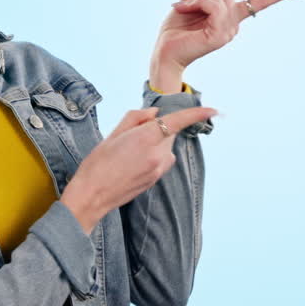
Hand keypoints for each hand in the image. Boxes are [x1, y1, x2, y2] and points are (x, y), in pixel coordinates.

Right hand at [60, 105, 218, 233]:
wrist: (92, 196)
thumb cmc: (97, 163)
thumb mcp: (112, 134)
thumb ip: (136, 118)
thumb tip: (155, 114)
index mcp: (145, 139)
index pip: (178, 121)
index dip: (197, 114)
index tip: (213, 109)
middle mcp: (157, 155)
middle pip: (169, 133)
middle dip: (157, 128)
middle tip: (131, 136)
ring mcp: (159, 169)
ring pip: (165, 147)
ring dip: (154, 143)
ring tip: (128, 153)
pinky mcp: (156, 180)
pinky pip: (161, 160)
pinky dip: (152, 156)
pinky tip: (132, 164)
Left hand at [151, 0, 302, 81]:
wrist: (163, 53)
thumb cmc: (175, 29)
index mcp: (230, 16)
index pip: (259, 3)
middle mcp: (233, 24)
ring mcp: (228, 31)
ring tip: (178, 4)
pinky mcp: (219, 35)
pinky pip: (212, 4)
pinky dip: (193, 1)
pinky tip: (179, 8)